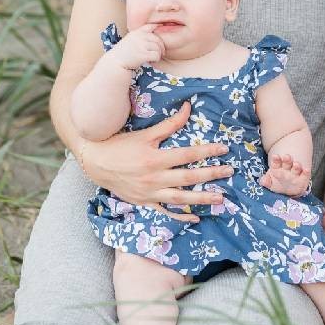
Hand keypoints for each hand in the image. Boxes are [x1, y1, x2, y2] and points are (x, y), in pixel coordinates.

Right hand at [79, 101, 233, 222]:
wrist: (95, 162)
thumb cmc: (121, 144)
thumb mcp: (146, 133)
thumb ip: (170, 124)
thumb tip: (189, 108)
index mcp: (155, 159)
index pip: (187, 155)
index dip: (207, 151)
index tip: (224, 149)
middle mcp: (153, 179)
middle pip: (188, 178)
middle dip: (211, 175)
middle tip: (229, 172)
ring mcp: (149, 194)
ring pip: (180, 198)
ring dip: (201, 199)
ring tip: (221, 198)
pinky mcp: (143, 203)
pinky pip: (164, 212)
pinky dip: (180, 217)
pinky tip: (196, 217)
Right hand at [107, 23, 164, 70]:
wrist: (114, 64)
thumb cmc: (122, 54)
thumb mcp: (129, 40)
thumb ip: (139, 36)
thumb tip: (155, 30)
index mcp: (136, 33)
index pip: (150, 26)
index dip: (158, 27)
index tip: (162, 28)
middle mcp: (138, 37)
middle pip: (158, 39)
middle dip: (161, 46)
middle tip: (161, 53)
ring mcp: (140, 45)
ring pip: (158, 48)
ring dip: (159, 54)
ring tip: (153, 58)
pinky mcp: (142, 54)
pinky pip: (156, 55)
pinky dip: (156, 59)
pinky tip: (152, 61)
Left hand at [259, 154, 309, 195]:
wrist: (288, 190)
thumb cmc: (277, 184)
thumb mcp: (270, 183)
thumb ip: (266, 181)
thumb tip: (263, 181)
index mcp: (277, 168)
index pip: (276, 162)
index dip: (276, 159)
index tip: (275, 156)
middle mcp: (287, 169)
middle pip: (287, 163)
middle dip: (287, 160)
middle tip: (286, 156)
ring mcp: (295, 173)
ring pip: (296, 168)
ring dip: (296, 166)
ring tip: (296, 164)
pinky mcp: (302, 179)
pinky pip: (304, 175)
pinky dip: (306, 173)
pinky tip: (306, 170)